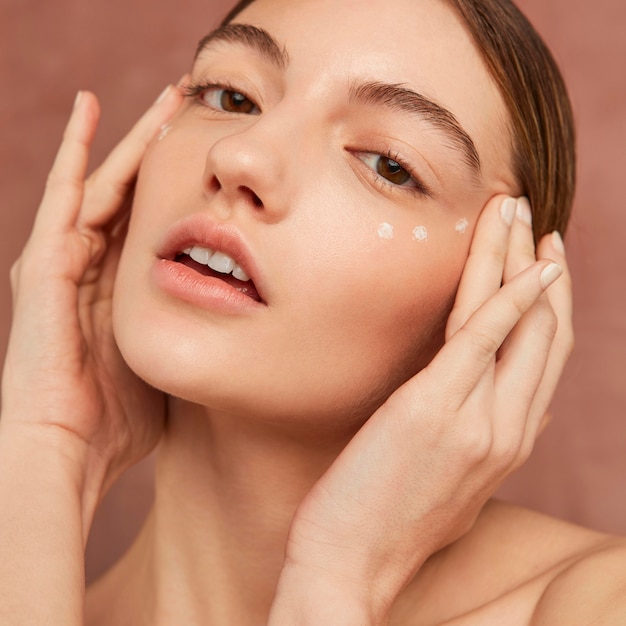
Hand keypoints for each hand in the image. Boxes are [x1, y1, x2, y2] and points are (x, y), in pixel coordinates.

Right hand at [1, 85, 183, 521]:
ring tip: (166, 98)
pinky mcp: (44, 261)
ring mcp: (65, 260)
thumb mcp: (167, 364)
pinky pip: (61, 194)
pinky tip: (90, 109)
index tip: (215, 157)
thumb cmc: (119, 420)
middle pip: (133, 192)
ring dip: (133, 139)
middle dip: (162, 150)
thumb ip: (189, 336)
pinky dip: (74, 151)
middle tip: (194, 109)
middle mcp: (94, 266)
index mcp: (123, 289)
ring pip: (104, 182)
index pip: (155, 221)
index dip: (182, 186)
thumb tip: (236, 328)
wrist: (69, 448)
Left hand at [269, 195, 572, 624]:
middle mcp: (508, 430)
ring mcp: (479, 421)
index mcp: (507, 444)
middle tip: (538, 224)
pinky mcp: (437, 409)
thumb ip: (467, 436)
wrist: (350, 566)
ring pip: (519, 323)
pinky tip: (521, 257)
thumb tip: (469, 398)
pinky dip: (509, 293)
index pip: (544, 362)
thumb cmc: (383, 521)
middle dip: (543, 270)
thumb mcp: (444, 480)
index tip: (542, 266)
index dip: (550, 307)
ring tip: (520, 210)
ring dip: (521, 260)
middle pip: (544, 334)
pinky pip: (485, 337)